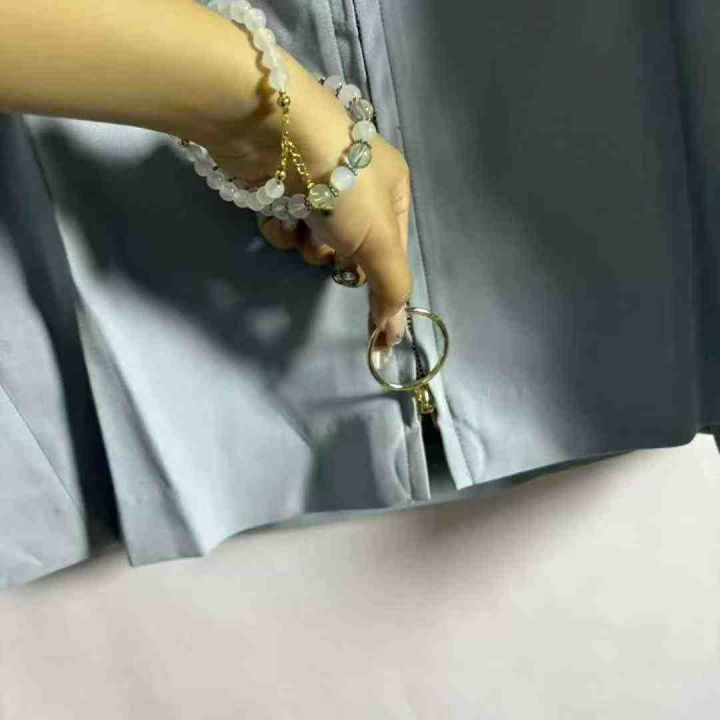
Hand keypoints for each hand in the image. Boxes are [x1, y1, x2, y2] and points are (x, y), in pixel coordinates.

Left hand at [200, 48, 412, 349]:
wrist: (277, 132)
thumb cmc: (341, 184)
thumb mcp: (379, 239)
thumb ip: (390, 288)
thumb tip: (394, 337)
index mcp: (392, 188)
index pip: (393, 251)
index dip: (380, 281)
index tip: (371, 320)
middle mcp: (357, 184)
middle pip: (351, 247)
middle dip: (337, 255)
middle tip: (330, 250)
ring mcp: (316, 182)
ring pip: (315, 239)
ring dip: (307, 243)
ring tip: (302, 224)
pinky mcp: (279, 184)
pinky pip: (285, 224)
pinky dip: (281, 227)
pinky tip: (277, 213)